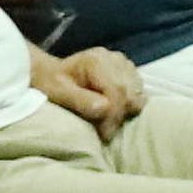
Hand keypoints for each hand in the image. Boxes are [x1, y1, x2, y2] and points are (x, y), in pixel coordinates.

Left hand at [31, 45, 145, 129]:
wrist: (53, 74)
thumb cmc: (53, 84)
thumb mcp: (58, 93)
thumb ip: (80, 100)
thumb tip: (104, 108)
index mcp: (96, 61)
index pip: (117, 90)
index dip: (114, 115)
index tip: (105, 134)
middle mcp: (114, 58)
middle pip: (130, 92)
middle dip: (119, 115)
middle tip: (105, 130)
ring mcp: (124, 63)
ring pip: (138, 93)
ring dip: (126, 111)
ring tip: (107, 120)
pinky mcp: (129, 71)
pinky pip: (139, 92)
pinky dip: (130, 105)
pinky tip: (113, 110)